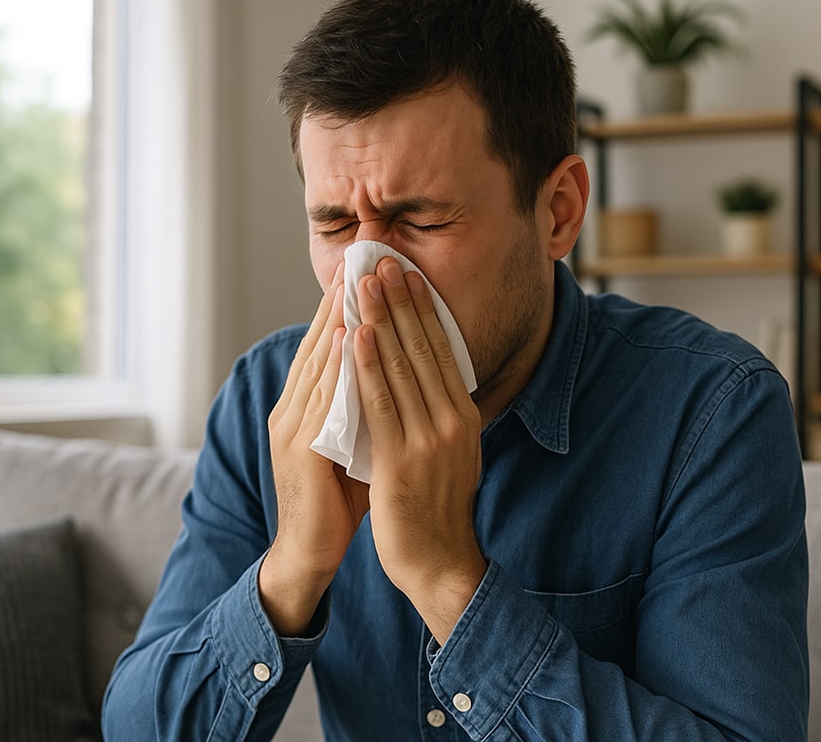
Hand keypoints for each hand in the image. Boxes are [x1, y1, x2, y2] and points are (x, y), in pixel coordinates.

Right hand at [261, 262, 370, 635]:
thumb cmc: (338, 501)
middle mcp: (293, 408)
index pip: (328, 346)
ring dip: (337, 319)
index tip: (368, 269)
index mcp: (307, 407)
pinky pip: (320, 398)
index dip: (346, 306)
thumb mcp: (355, 444)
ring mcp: (292, 427)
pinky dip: (334, 364)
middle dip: (340, 298)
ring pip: (318, 362)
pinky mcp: (299, 449)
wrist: (310, 554)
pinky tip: (347, 336)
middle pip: (318, 342)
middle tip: (362, 256)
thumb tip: (397, 380)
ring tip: (357, 280)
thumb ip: (368, 410)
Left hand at [354, 257, 486, 643]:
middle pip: (423, 348)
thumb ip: (439, 413)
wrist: (438, 560)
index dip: (421, 308)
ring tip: (364, 283)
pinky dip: (367, 365)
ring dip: (380, 319)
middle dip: (399, 301)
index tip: (404, 273)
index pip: (441, 350)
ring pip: (401, 366)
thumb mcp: (450, 451)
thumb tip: (427, 376)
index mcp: (464, 416)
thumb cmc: (436, 507)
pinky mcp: (401, 460)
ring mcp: (429, 439)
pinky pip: (380, 402)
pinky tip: (356, 335)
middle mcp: (452, 421)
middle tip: (381, 260)